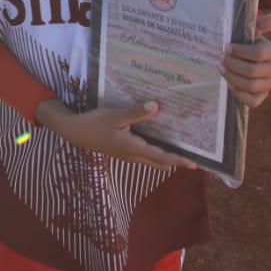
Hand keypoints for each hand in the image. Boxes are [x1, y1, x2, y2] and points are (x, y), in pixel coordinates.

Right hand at [36, 99, 197, 171]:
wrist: (75, 132)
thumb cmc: (94, 123)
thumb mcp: (115, 116)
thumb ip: (136, 112)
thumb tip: (156, 106)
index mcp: (133, 148)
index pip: (161, 157)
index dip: (179, 160)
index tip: (194, 163)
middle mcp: (133, 155)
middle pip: (160, 162)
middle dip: (176, 160)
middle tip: (191, 154)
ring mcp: (127, 155)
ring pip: (152, 159)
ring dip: (166, 156)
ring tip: (179, 146)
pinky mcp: (123, 151)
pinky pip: (144, 154)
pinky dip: (155, 151)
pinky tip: (157, 138)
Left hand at [223, 12, 270, 107]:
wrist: (238, 59)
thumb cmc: (242, 43)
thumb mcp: (248, 31)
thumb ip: (260, 24)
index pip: (259, 54)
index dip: (240, 52)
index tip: (227, 48)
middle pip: (253, 71)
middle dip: (233, 65)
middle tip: (221, 60)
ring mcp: (268, 84)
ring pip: (251, 86)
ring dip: (232, 78)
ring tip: (222, 70)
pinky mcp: (261, 97)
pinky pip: (252, 101)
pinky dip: (239, 94)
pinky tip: (230, 84)